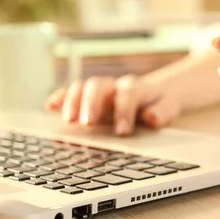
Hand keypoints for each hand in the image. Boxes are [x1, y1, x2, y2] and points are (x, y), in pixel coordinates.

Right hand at [45, 75, 180, 135]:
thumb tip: (152, 118)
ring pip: (83, 87)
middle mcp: (114, 86)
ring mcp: (99, 90)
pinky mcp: (87, 97)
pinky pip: (70, 92)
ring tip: (69, 120)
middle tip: (88, 123)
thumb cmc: (158, 103)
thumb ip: (163, 112)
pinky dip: (60, 97)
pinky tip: (50, 107)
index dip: (124, 112)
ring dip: (73, 101)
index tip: (122, 132)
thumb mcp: (169, 107)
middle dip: (92, 103)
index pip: (128, 95)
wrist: (152, 93)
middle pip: (99, 85)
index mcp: (136, 88)